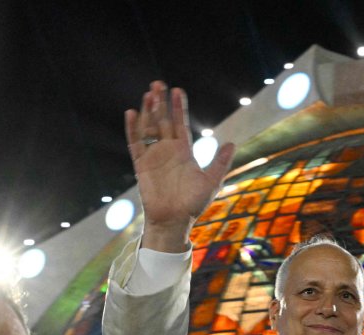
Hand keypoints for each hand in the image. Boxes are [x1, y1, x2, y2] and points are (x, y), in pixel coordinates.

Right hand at [124, 81, 235, 251]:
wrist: (174, 221)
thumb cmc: (193, 204)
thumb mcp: (211, 181)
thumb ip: (220, 162)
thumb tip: (231, 143)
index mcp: (183, 152)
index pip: (180, 124)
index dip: (178, 108)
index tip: (177, 90)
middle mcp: (167, 150)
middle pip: (162, 121)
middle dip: (161, 102)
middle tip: (158, 83)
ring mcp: (153, 156)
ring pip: (149, 128)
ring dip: (148, 111)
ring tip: (149, 94)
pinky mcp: (141, 165)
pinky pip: (135, 144)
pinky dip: (133, 129)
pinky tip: (132, 113)